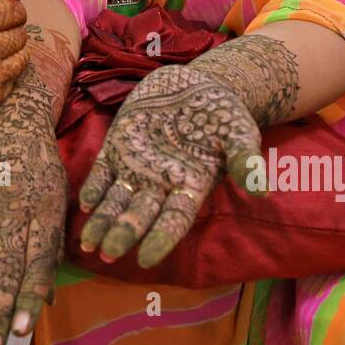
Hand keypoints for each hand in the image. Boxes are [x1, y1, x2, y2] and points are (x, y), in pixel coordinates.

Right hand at [0, 80, 66, 344]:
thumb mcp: (58, 196)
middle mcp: (13, 211)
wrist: (8, 117)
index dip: (28, 297)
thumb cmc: (40, 163)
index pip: (36, 261)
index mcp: (44, 210)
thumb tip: (51, 295)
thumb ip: (53, 244)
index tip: (20, 329)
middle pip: (4, 268)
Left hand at [77, 64, 261, 268]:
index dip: (161, 239)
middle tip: (107, 256)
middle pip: (139, 215)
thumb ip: (246, 161)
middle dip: (123, 235)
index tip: (146, 259)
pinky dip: (93, 187)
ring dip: (101, 222)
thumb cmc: (222, 114)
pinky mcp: (118, 147)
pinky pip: (102, 172)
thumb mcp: (240, 133)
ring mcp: (136, 166)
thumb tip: (261, 190)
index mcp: (190, 186)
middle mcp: (160, 183)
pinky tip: (84, 203)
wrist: (195, 85)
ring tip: (86, 244)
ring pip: (116, 200)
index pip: (174, 220)